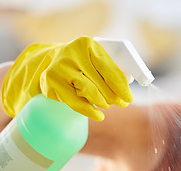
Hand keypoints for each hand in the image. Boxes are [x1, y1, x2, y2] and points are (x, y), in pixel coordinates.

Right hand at [2, 36, 132, 120]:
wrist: (52, 61)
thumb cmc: (82, 62)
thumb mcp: (94, 58)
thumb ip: (109, 69)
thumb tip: (125, 89)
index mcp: (87, 44)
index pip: (109, 69)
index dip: (121, 86)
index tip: (129, 97)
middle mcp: (72, 54)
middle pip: (100, 83)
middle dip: (114, 96)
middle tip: (122, 103)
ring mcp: (60, 68)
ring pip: (89, 92)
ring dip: (103, 102)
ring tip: (108, 106)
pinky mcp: (51, 83)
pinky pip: (76, 103)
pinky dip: (90, 111)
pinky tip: (99, 116)